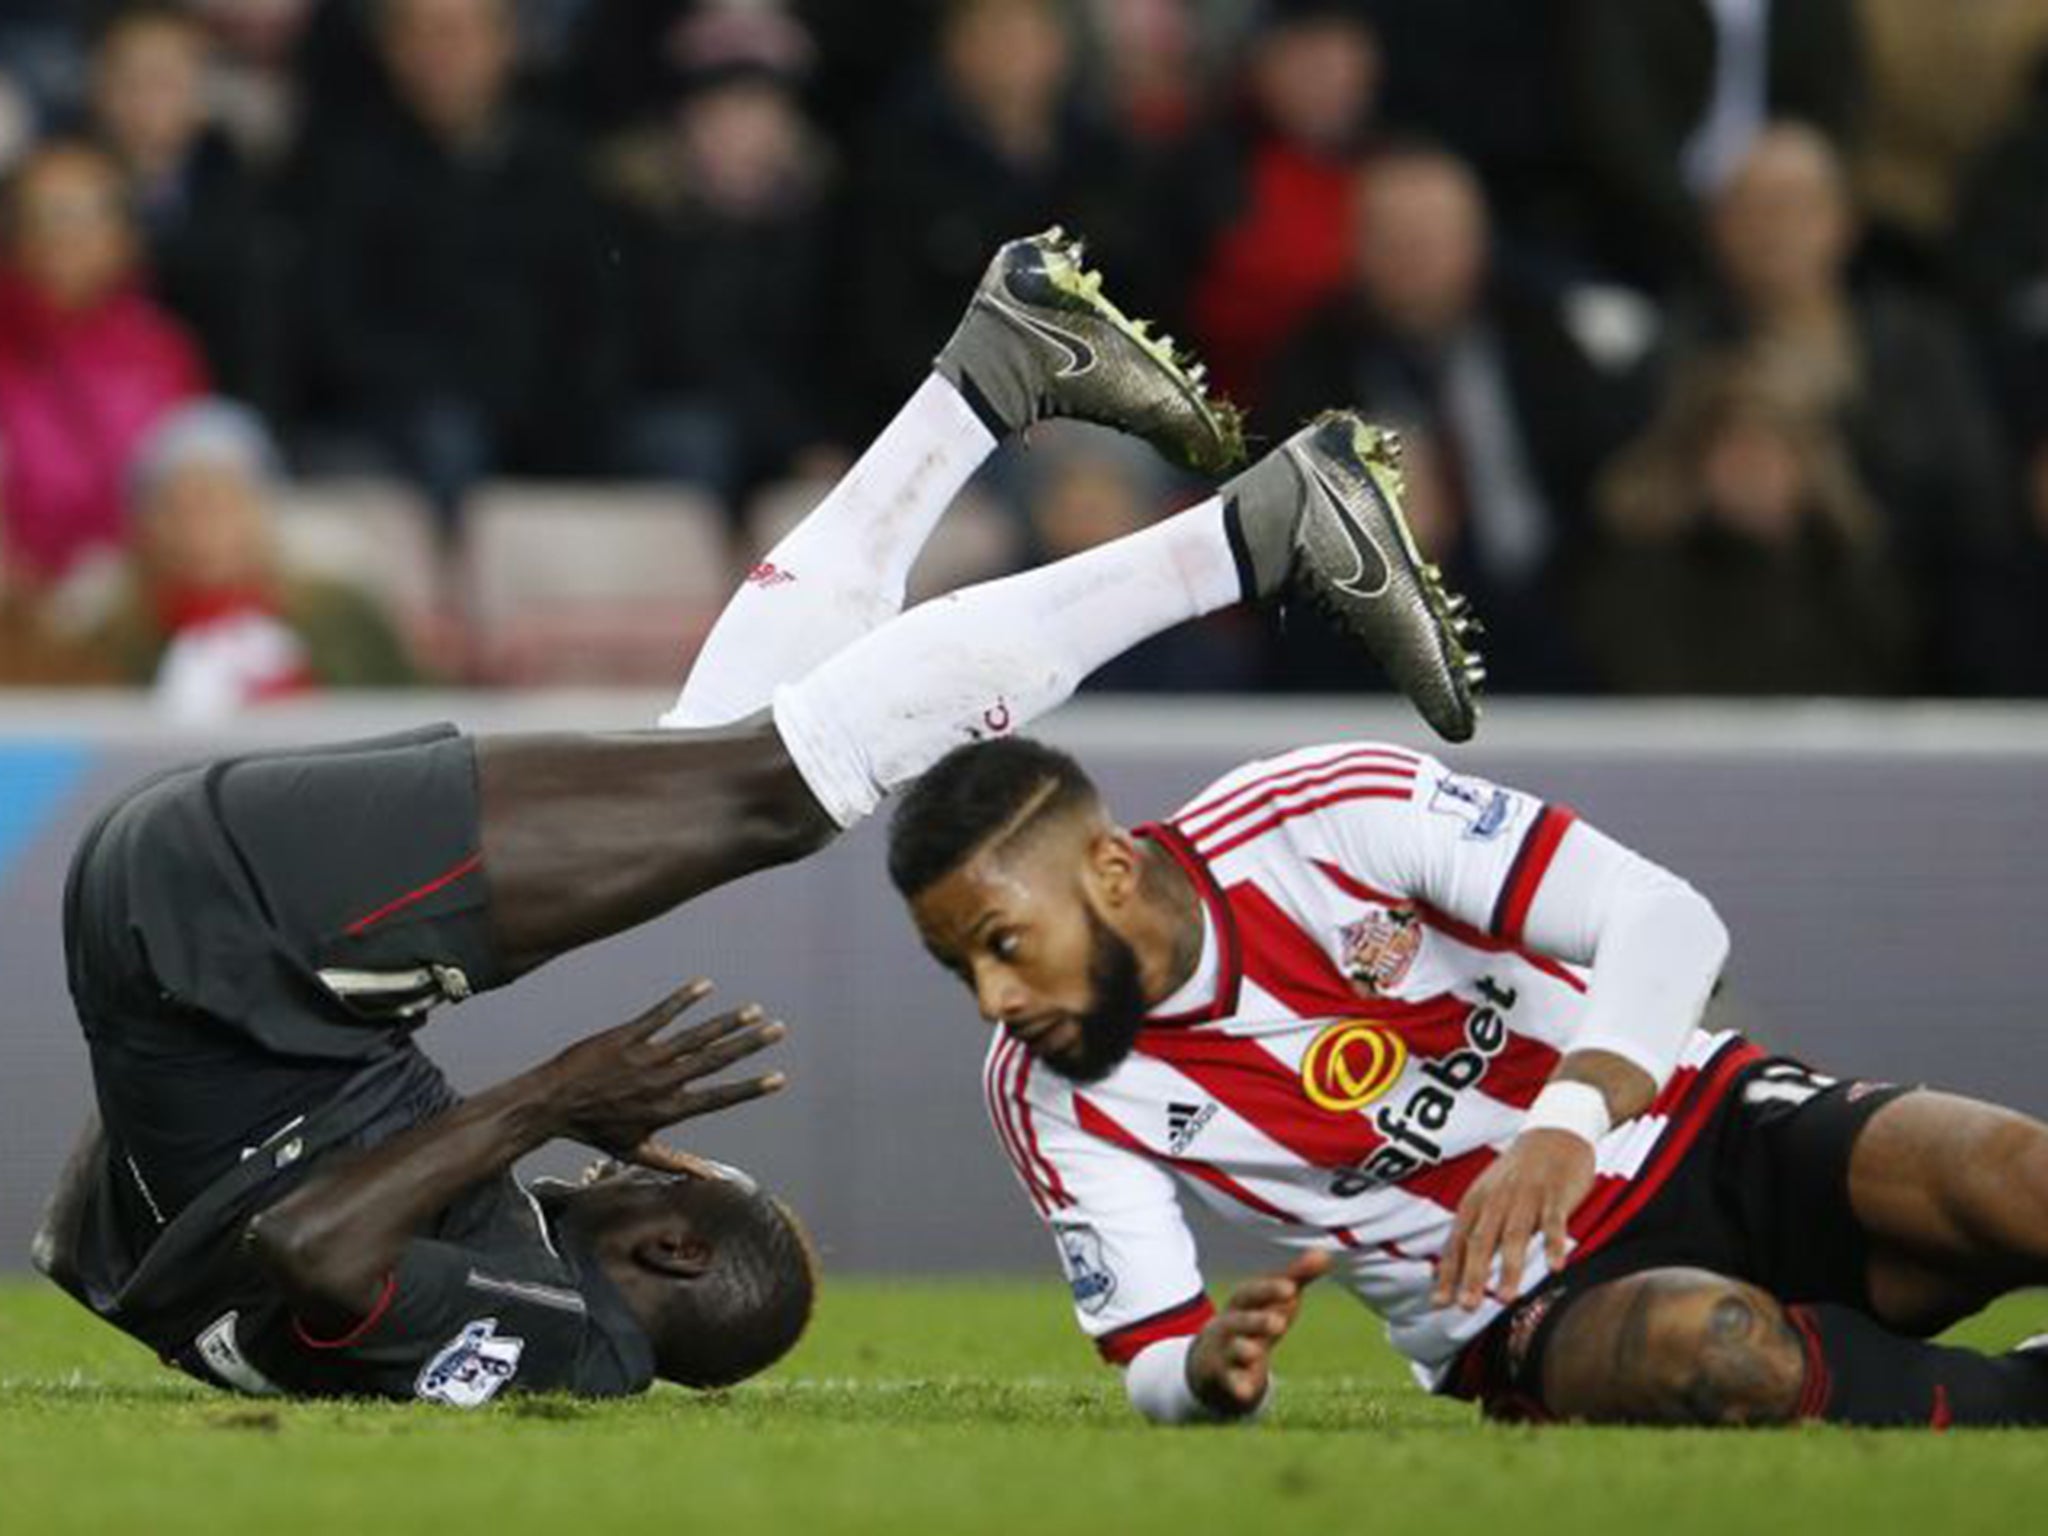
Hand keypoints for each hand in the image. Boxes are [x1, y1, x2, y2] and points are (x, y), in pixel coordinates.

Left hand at [540, 979, 786, 1164]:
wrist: (551, 1104)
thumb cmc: (594, 1130)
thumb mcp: (635, 1151)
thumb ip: (674, 1162)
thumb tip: (707, 1178)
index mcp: (668, 1111)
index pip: (719, 1098)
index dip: (751, 1088)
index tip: (779, 1077)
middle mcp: (662, 1083)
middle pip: (716, 1061)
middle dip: (750, 1045)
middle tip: (778, 1029)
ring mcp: (645, 1058)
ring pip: (695, 1036)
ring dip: (726, 1021)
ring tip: (753, 1010)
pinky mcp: (627, 1037)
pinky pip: (661, 1015)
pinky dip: (684, 999)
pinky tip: (705, 986)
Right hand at [1186, 1251, 1330, 1414]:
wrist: (1210, 1360)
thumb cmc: (1251, 1323)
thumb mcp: (1272, 1303)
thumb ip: (1296, 1278)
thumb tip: (1325, 1253)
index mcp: (1242, 1304)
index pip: (1252, 1294)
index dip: (1269, 1290)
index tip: (1291, 1288)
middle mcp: (1230, 1326)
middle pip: (1239, 1320)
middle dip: (1257, 1320)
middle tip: (1280, 1323)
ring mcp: (1225, 1353)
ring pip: (1233, 1350)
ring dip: (1243, 1350)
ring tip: (1256, 1352)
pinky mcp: (1226, 1380)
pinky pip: (1230, 1383)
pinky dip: (1237, 1387)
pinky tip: (1246, 1392)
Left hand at [1432, 1128, 1595, 1310]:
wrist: (1553, 1133)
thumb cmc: (1516, 1175)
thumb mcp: (1487, 1197)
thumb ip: (1472, 1233)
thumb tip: (1448, 1273)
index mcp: (1476, 1203)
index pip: (1456, 1243)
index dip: (1447, 1274)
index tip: (1439, 1303)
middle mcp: (1496, 1200)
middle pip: (1480, 1242)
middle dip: (1472, 1276)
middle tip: (1467, 1306)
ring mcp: (1525, 1197)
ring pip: (1514, 1236)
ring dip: (1508, 1267)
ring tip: (1505, 1298)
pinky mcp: (1554, 1195)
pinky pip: (1554, 1222)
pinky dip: (1553, 1244)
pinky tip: (1555, 1267)